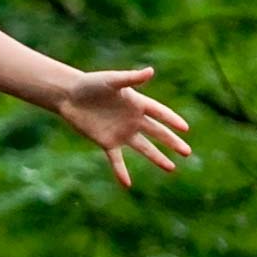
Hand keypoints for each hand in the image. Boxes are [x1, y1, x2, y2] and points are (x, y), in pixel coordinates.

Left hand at [52, 66, 193, 188]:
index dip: (172, 120)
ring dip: (157, 158)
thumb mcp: (111, 80)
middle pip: (157, 133)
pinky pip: (116, 160)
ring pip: (143, 148)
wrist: (69, 95)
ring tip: (171, 168)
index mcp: (136, 103)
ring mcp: (121, 132)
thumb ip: (131, 78)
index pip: (159, 113)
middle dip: (172, 142)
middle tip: (187, 152)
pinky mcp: (107, 142)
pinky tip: (127, 185)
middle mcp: (132, 119)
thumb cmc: (90, 83)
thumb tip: (151, 71)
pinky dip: (121, 172)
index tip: (185, 128)